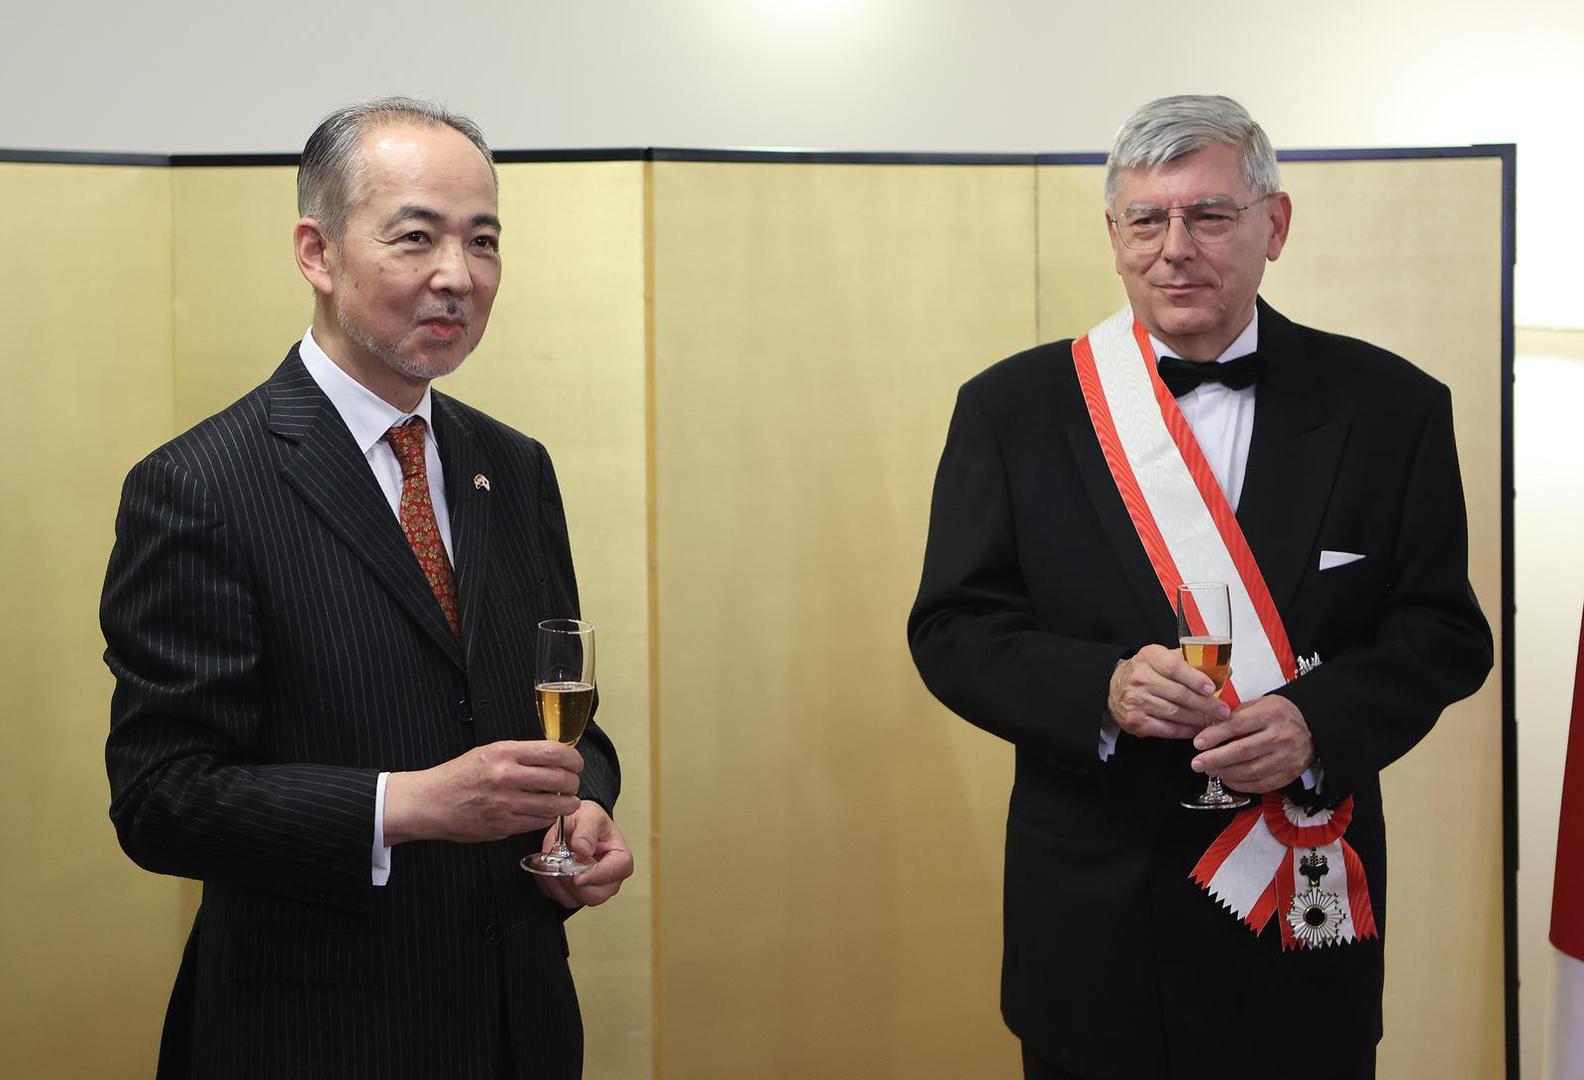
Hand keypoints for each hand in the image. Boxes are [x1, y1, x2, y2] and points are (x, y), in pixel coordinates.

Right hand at [383, 740, 583, 844]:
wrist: (430, 802)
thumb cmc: (459, 775)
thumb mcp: (489, 751)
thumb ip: (521, 754)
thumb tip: (556, 756)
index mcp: (504, 752)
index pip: (554, 752)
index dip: (573, 759)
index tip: (575, 763)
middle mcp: (506, 776)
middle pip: (560, 779)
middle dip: (573, 782)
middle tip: (572, 783)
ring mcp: (505, 804)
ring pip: (554, 805)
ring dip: (567, 804)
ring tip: (566, 801)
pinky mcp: (504, 826)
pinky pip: (539, 822)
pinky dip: (549, 818)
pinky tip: (546, 812)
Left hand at [533, 801, 634, 908]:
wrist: (576, 825)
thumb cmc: (588, 820)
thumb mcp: (588, 815)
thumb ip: (586, 831)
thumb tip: (583, 850)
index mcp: (621, 858)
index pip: (617, 871)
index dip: (596, 876)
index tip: (577, 877)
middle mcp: (611, 878)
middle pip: (596, 894)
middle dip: (572, 883)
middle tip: (556, 867)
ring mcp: (595, 889)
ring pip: (578, 900)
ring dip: (559, 885)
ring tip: (549, 866)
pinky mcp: (578, 894)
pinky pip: (564, 899)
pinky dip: (552, 888)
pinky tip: (548, 871)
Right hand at [1107, 644, 1229, 739]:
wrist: (1114, 687)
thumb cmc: (1146, 672)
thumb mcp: (1163, 657)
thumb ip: (1192, 662)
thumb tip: (1225, 670)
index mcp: (1149, 657)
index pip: (1175, 667)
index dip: (1196, 678)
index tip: (1212, 688)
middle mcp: (1140, 678)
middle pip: (1178, 693)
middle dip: (1205, 704)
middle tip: (1222, 710)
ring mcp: (1136, 700)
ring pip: (1174, 713)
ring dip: (1197, 719)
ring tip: (1213, 720)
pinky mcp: (1135, 720)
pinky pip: (1166, 729)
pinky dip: (1184, 730)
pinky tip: (1196, 729)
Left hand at [1190, 694, 1313, 792]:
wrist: (1313, 728)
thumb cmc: (1279, 715)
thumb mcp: (1260, 704)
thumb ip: (1236, 715)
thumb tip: (1208, 730)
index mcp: (1272, 713)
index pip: (1238, 725)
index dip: (1215, 735)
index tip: (1198, 743)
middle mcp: (1281, 736)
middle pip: (1243, 751)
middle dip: (1215, 759)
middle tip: (1197, 763)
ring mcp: (1287, 757)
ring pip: (1250, 770)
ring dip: (1225, 773)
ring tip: (1210, 770)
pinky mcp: (1289, 774)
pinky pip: (1261, 784)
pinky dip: (1241, 784)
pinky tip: (1227, 779)